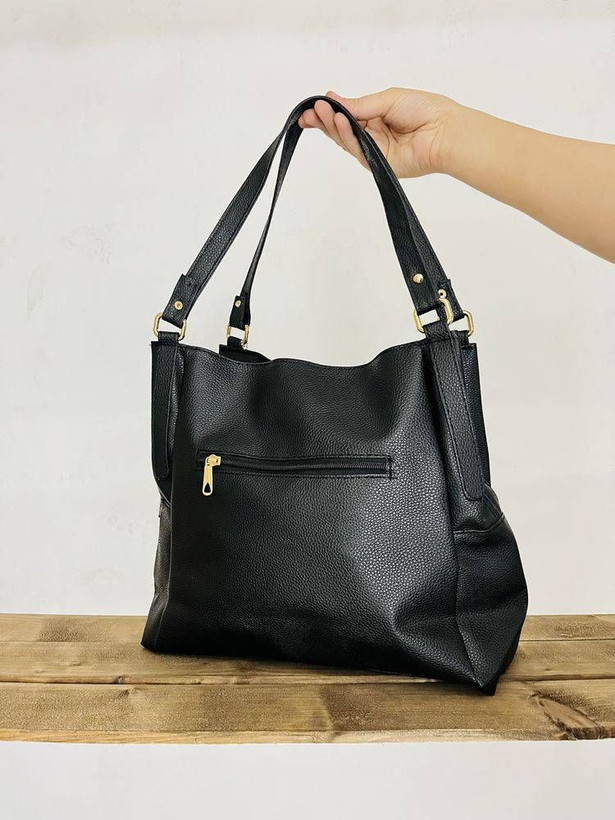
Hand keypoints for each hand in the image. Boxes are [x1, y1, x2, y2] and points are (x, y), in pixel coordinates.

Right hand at [298, 89, 459, 177]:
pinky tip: (339, 121)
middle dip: (324, 120)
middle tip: (308, 113)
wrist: (443, 131)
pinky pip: (357, 149)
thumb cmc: (423, 110)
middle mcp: (372, 134)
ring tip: (320, 112)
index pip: (347, 115)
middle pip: (341, 130)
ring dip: (331, 126)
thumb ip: (359, 105)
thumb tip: (334, 101)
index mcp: (376, 116)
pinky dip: (346, 135)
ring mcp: (374, 150)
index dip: (329, 112)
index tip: (313, 107)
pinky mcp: (377, 163)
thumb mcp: (387, 99)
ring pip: (345, 140)